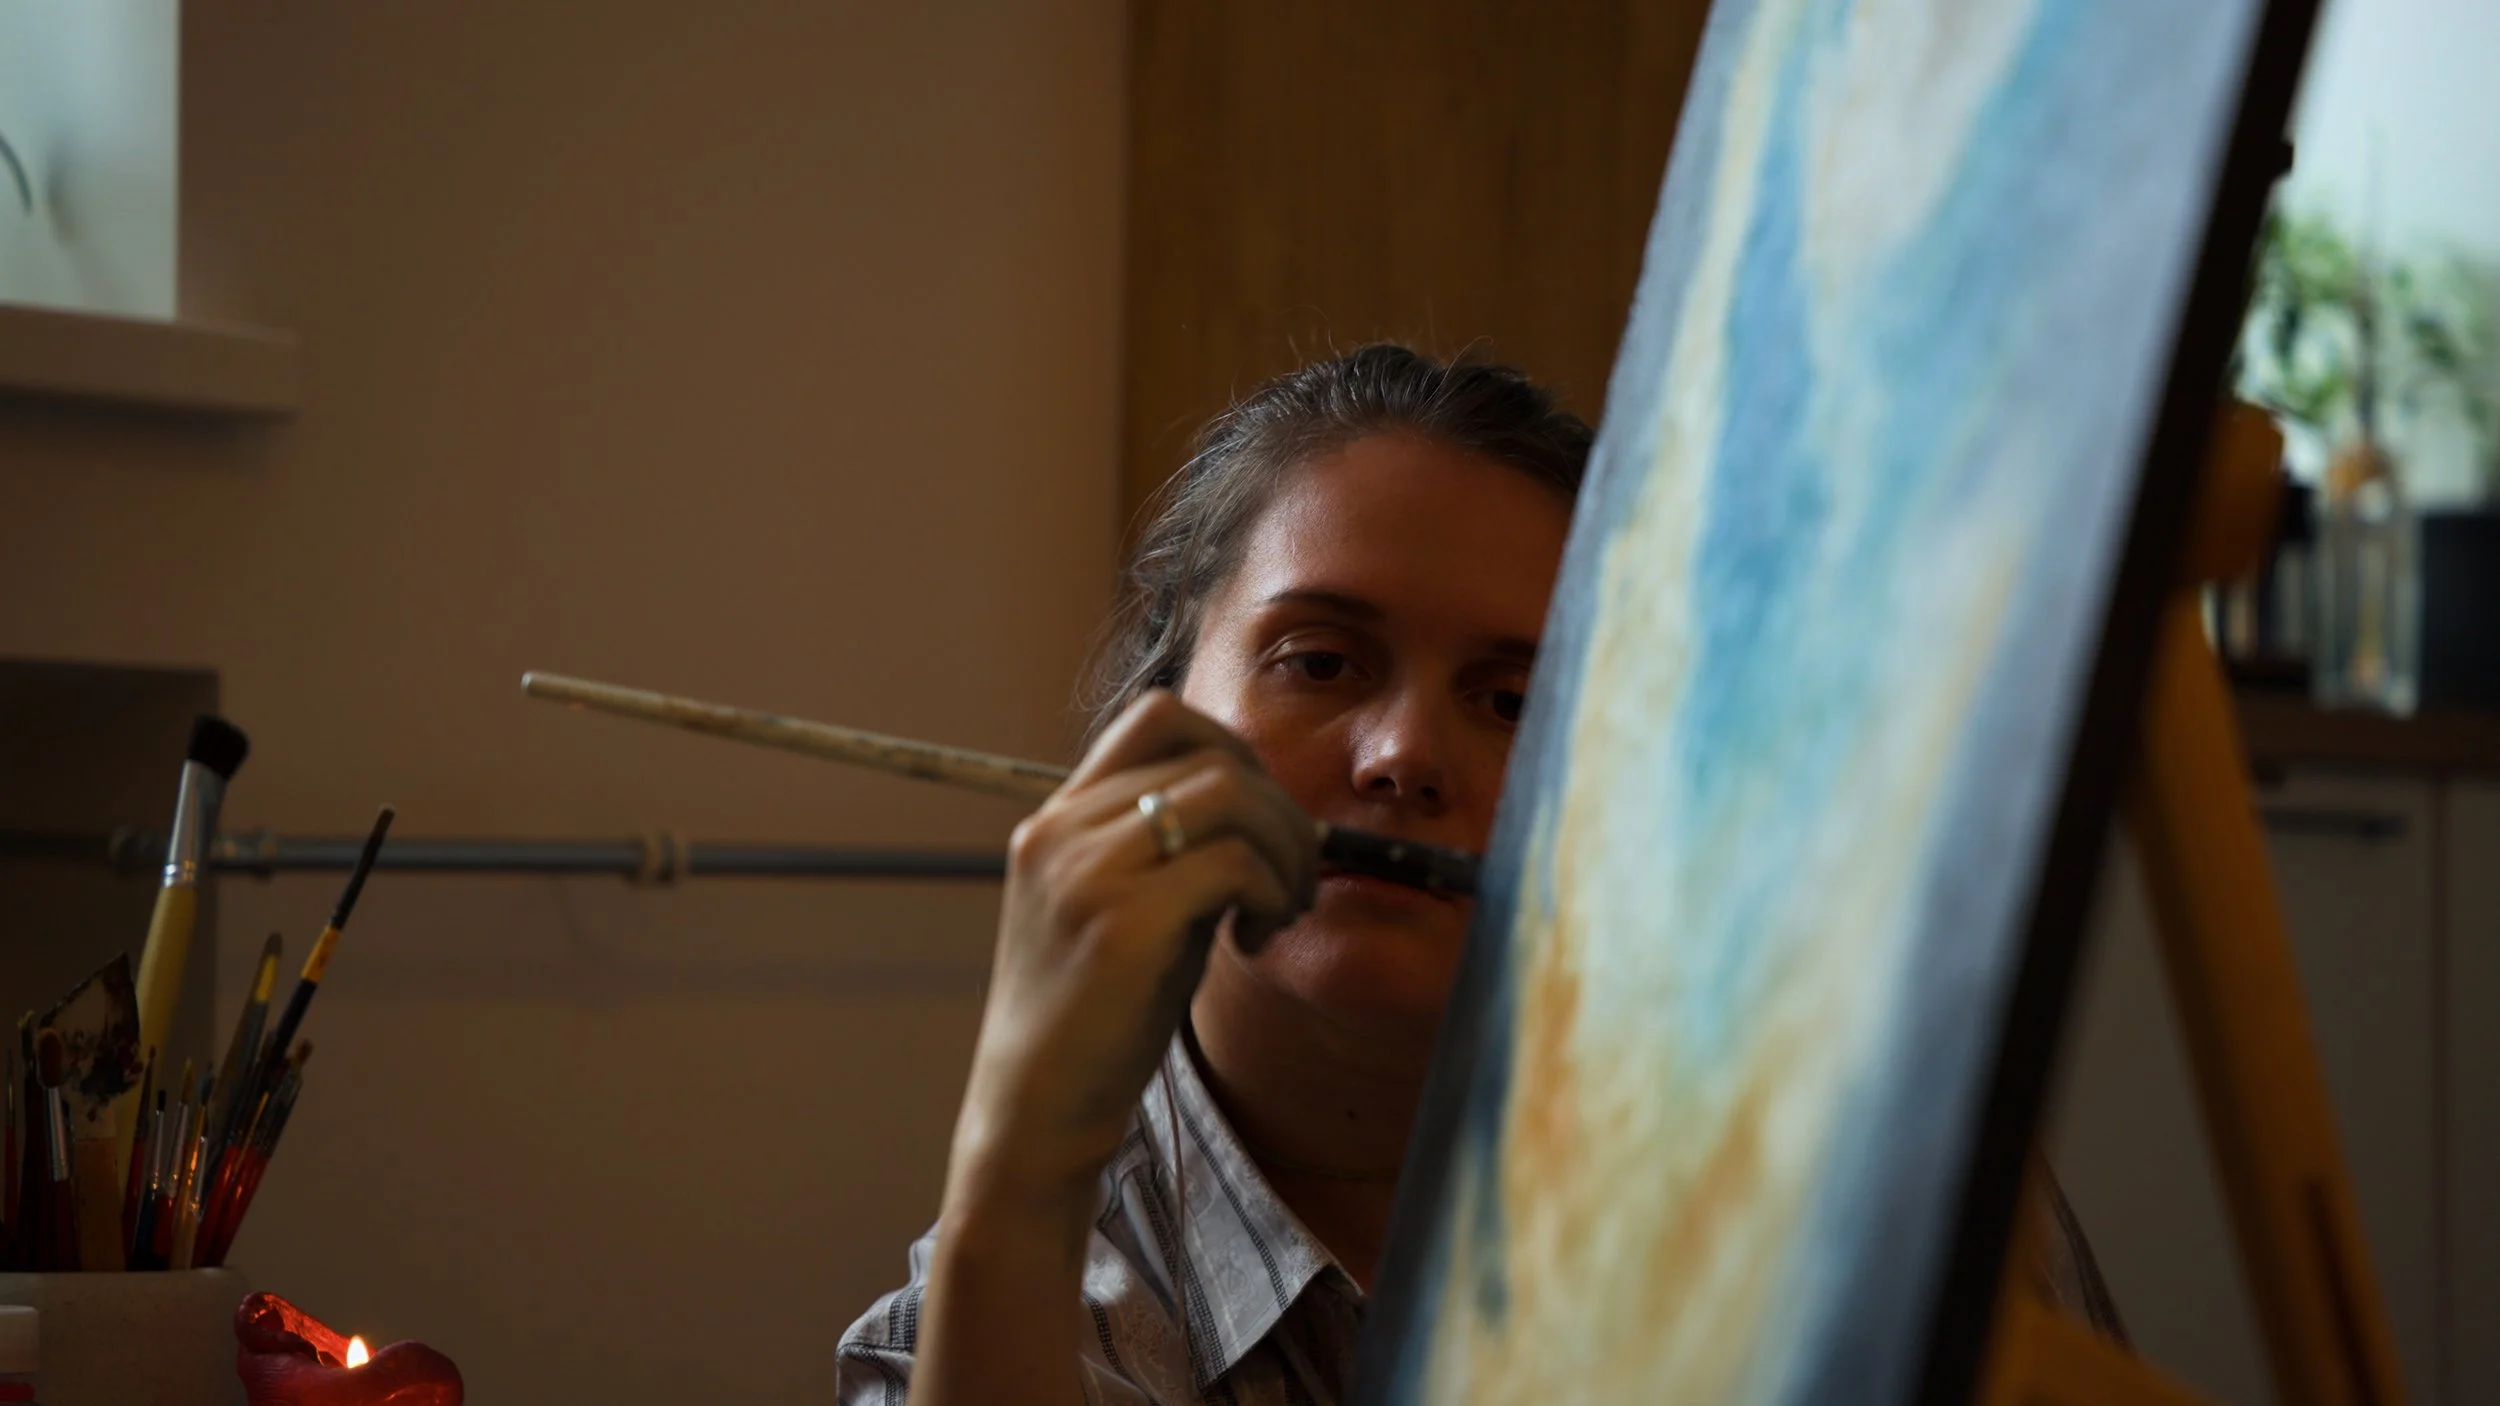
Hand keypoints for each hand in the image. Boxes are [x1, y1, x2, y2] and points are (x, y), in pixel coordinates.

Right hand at [944, 689, 1319, 1226]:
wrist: (1035, 1110)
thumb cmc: (1093, 1017)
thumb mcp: (1118, 907)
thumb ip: (1165, 847)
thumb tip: (1266, 807)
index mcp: (1055, 820)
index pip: (1157, 717)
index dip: (1232, 749)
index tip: (1262, 816)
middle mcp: (1063, 832)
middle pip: (1208, 750)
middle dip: (1277, 802)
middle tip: (1291, 871)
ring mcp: (1087, 874)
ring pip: (1230, 796)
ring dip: (1285, 847)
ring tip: (1281, 906)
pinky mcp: (1123, 924)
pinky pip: (1233, 864)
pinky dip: (1268, 891)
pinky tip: (1254, 939)